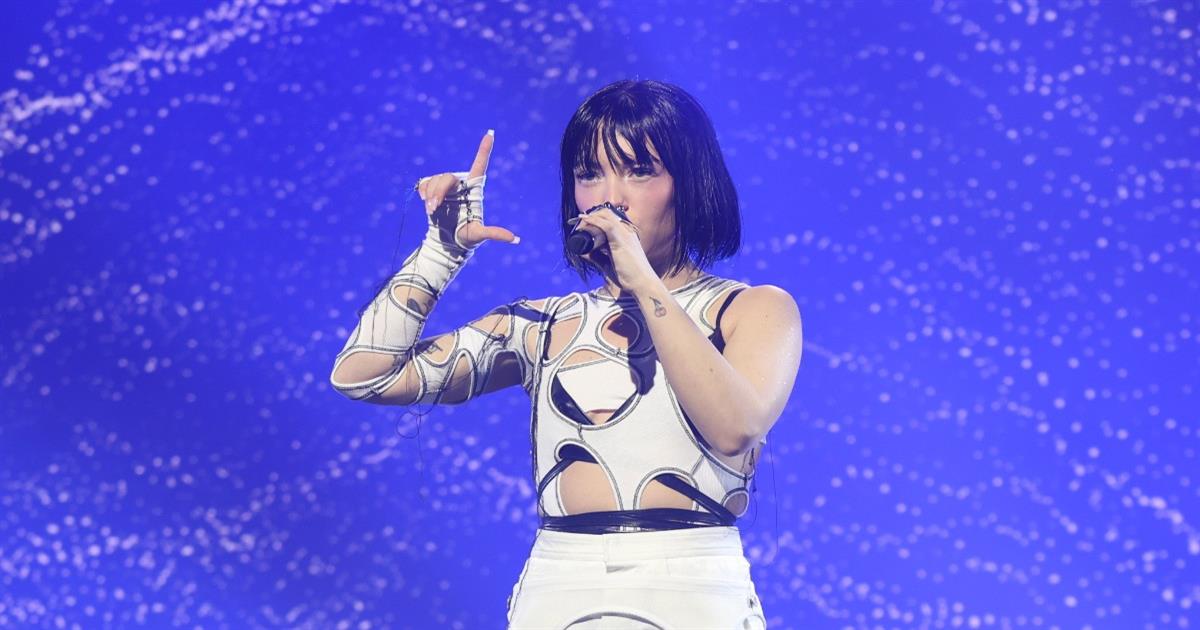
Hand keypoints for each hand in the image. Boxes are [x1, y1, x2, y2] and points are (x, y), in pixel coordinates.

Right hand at [415, 130, 518, 250]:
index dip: (484, 150)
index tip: (491, 134)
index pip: (480, 166)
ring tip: (432, 210)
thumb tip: (516, 240)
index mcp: (473, 190)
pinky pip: (426, 182)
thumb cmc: (466, 237)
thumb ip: (495, 234)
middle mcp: (460, 185)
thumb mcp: (479, 235)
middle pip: (448, 177)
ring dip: (431, 194)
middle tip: (434, 208)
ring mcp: (446, 187)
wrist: (447, 241)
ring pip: (436, 180)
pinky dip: (424, 191)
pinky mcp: (433, 190)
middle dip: (439, 191)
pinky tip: (426, 202)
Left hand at [570, 204, 657, 293]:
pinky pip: (606, 224)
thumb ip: (597, 257)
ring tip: (578, 224)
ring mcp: (625, 234)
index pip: (610, 218)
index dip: (595, 218)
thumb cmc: (629, 276)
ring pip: (605, 216)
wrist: (642, 284)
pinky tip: (584, 220)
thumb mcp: (608, 264)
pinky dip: (593, 221)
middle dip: (590, 216)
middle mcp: (626, 230)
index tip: (582, 224)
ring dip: (590, 218)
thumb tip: (584, 252)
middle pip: (606, 213)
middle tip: (578, 225)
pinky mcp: (621, 240)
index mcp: (626, 234)